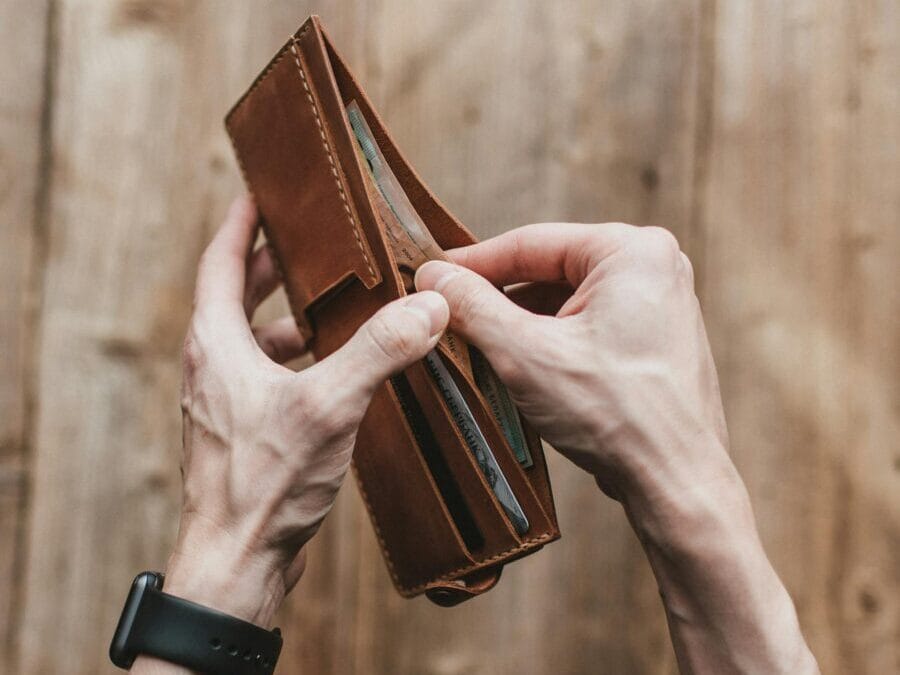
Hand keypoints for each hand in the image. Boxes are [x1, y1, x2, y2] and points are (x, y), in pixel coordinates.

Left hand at [162, 196, 447, 627]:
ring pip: (254, 342)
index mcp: (217, 344)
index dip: (242, 223)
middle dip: (274, 268)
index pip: (221, 262)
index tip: (261, 194)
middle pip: (237, 297)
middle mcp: (213, 368)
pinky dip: (298, 362)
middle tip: (312, 246)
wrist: (236, 565)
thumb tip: (428, 306)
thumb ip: (380, 351)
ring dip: (290, 320)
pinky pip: (268, 378)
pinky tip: (336, 376)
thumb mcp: (329, 406)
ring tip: (335, 309)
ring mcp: (226, 403)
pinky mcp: (244, 435)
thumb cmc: (264, 485)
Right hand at [416, 223, 729, 513]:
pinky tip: (520, 365)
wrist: (676, 483)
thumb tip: (433, 277)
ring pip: (567, 301)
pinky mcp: (654, 341)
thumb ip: (474, 307)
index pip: (531, 242)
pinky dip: (551, 340)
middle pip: (550, 270)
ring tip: (479, 345)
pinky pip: (588, 325)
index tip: (431, 276)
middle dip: (498, 296)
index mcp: (632, 251)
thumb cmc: (618, 415)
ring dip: (522, 322)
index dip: (473, 263)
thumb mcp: (525, 354)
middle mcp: (654, 268)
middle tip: (450, 315)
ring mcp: (659, 305)